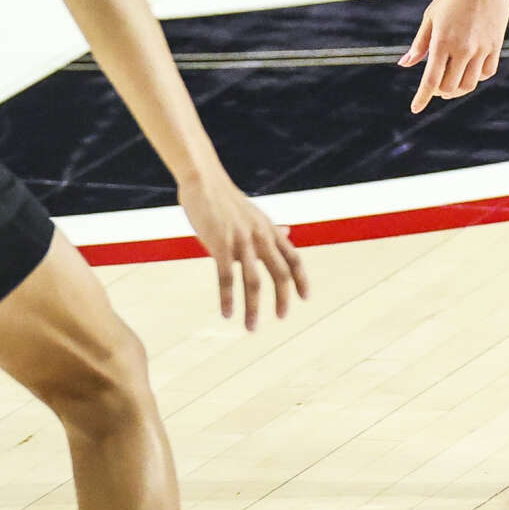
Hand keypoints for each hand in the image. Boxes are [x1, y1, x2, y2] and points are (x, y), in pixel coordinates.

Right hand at [178, 171, 308, 328]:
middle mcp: (260, 236)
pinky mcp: (220, 243)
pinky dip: (228, 298)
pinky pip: (226, 277)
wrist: (203, 181)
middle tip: (281, 318)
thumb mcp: (255, 214)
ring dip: (253, 308)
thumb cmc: (226, 200)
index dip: (301, 279)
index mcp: (269, 230)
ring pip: (253, 281)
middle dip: (282, 298)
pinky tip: (227, 314)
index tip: (305, 299)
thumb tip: (288, 233)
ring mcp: (241, 240)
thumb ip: (270, 228)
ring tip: (251, 328)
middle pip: (280, 273)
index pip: (294, 258)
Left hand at [399, 0, 508, 113]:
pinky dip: (476, 77)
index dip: (422, 98)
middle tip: (434, 86)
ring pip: (469, 84)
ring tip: (451, 81)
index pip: (430, 80)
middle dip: (439, 91)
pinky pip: (486, 72)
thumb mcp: (430, 17)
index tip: (415, 108)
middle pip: (449, 87)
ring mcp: (481, 49)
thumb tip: (405, 64)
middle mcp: (462, 50)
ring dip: (457, 88)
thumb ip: (420, 44)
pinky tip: (470, 69)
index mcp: (442, 43)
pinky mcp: (495, 46)